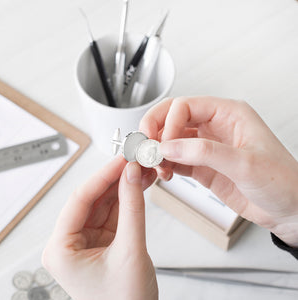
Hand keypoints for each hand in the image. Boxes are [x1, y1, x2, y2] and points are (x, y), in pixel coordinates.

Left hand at [42, 156, 157, 299]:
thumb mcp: (130, 250)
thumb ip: (132, 209)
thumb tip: (131, 175)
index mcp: (61, 249)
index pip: (80, 200)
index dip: (102, 176)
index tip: (121, 160)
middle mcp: (70, 242)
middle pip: (93, 198)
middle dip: (116, 178)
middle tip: (134, 161)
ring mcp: (87, 239)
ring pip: (106, 202)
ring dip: (124, 185)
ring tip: (141, 170)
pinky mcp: (103, 238)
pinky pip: (115, 210)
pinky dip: (128, 197)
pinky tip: (140, 184)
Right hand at [140, 96, 297, 246]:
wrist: (289, 209)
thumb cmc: (281, 181)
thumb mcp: (246, 164)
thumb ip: (205, 153)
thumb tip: (170, 147)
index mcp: (228, 114)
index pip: (186, 106)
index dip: (168, 122)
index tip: (163, 144)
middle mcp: (215, 127)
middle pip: (173, 119)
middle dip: (156, 131)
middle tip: (145, 147)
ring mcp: (207, 147)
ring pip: (171, 140)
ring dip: (159, 151)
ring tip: (156, 165)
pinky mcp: (202, 166)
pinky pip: (176, 160)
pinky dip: (165, 164)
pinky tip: (162, 172)